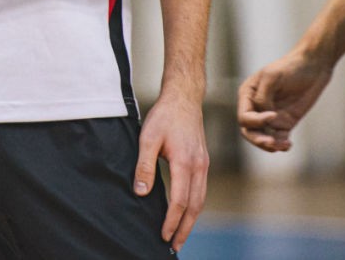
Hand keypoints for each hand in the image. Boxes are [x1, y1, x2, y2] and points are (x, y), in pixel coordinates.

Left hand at [135, 91, 209, 248]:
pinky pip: (201, 190)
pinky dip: (195, 206)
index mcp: (185, 163)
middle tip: (175, 246)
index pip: (180, 201)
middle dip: (185, 228)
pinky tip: (186, 212)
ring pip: (200, 200)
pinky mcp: (203, 162)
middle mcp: (199, 167)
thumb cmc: (164, 116)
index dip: (171, 221)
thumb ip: (144, 165)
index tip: (163, 235)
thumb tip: (141, 192)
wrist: (184, 98)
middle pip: (194, 206)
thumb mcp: (148, 138)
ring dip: (191, 220)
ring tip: (181, 235)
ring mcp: (204, 165)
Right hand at [237, 48, 332, 152]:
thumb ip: (262, 96)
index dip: (255, 121)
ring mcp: (271, 116)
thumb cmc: (290, 67)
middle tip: (271, 143)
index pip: (244, 117)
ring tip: (282, 146)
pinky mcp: (286, 122)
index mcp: (248, 95)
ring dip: (270, 145)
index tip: (273, 115)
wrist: (313, 66)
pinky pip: (279, 138)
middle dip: (259, 140)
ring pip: (264, 137)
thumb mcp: (272, 76)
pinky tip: (288, 145)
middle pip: (250, 131)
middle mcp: (257, 107)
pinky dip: (282, 145)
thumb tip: (264, 114)